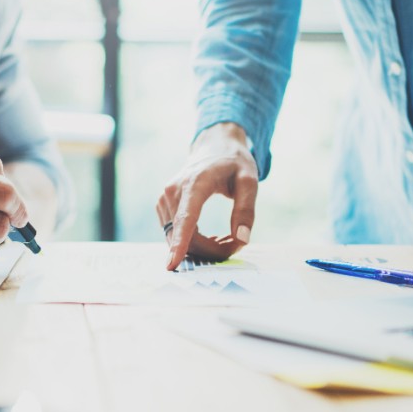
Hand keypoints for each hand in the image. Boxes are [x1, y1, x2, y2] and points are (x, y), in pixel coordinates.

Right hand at [157, 122, 258, 269]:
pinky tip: (210, 235)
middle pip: (185, 236)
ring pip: (178, 238)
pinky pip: (175, 234)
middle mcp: (173, 191)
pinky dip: (193, 241)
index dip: (180, 243)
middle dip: (211, 249)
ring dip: (203, 247)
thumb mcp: (250, 181)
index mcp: (195, 183)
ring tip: (226, 238)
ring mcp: (164, 199)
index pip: (185, 218)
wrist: (213, 147)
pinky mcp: (162, 206)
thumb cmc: (234, 163)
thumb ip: (247, 210)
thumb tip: (242, 238)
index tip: (172, 264)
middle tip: (237, 245)